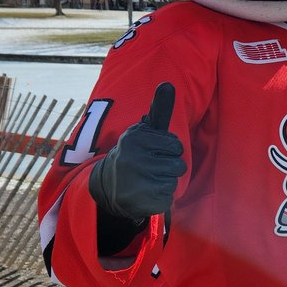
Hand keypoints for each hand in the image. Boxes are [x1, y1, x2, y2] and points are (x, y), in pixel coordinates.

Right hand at [88, 83, 186, 222]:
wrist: (107, 186)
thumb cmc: (135, 153)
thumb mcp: (143, 131)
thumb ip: (158, 110)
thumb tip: (168, 84)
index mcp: (135, 138)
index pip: (176, 145)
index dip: (169, 150)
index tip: (154, 151)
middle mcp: (133, 159)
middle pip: (179, 165)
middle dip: (169, 167)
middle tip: (151, 167)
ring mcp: (136, 182)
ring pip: (174, 182)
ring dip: (165, 182)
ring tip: (148, 180)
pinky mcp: (140, 202)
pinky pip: (168, 199)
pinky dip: (161, 198)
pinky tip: (147, 193)